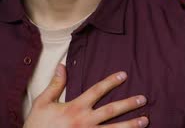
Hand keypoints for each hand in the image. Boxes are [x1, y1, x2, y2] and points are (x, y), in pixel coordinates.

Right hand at [24, 64, 148, 127]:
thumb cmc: (36, 126)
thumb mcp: (42, 103)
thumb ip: (55, 85)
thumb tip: (62, 66)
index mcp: (74, 108)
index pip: (97, 90)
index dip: (111, 81)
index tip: (124, 75)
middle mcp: (84, 121)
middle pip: (112, 110)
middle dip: (129, 104)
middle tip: (143, 99)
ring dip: (131, 125)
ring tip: (146, 120)